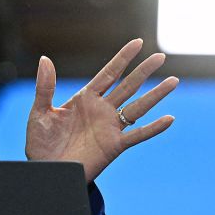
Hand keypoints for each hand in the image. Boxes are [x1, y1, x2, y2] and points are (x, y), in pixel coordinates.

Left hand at [26, 38, 176, 182]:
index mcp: (85, 99)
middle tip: (161, 56)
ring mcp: (110, 128)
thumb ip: (45, 87)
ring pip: (138, 106)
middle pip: (128, 86)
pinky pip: (137, 135)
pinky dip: (153, 128)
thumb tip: (45, 59)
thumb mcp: (40, 113)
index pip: (108, 74)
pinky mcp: (114, 146)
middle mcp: (101, 110)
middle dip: (144, 71)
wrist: (45, 172)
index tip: (138, 42)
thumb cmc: (41, 144)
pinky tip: (169, 119)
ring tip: (174, 80)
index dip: (123, 58)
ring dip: (155, 94)